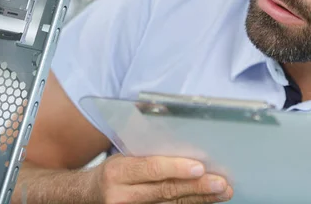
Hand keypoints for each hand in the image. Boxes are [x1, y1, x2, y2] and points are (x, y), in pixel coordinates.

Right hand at [94, 154, 232, 203]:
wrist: (89, 196)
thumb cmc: (113, 169)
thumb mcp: (122, 152)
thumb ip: (144, 141)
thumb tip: (169, 116)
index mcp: (118, 172)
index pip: (151, 169)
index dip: (176, 168)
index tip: (199, 167)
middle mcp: (123, 195)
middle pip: (166, 191)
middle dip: (197, 187)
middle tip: (221, 183)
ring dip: (200, 198)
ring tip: (222, 191)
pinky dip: (190, 203)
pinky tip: (207, 199)